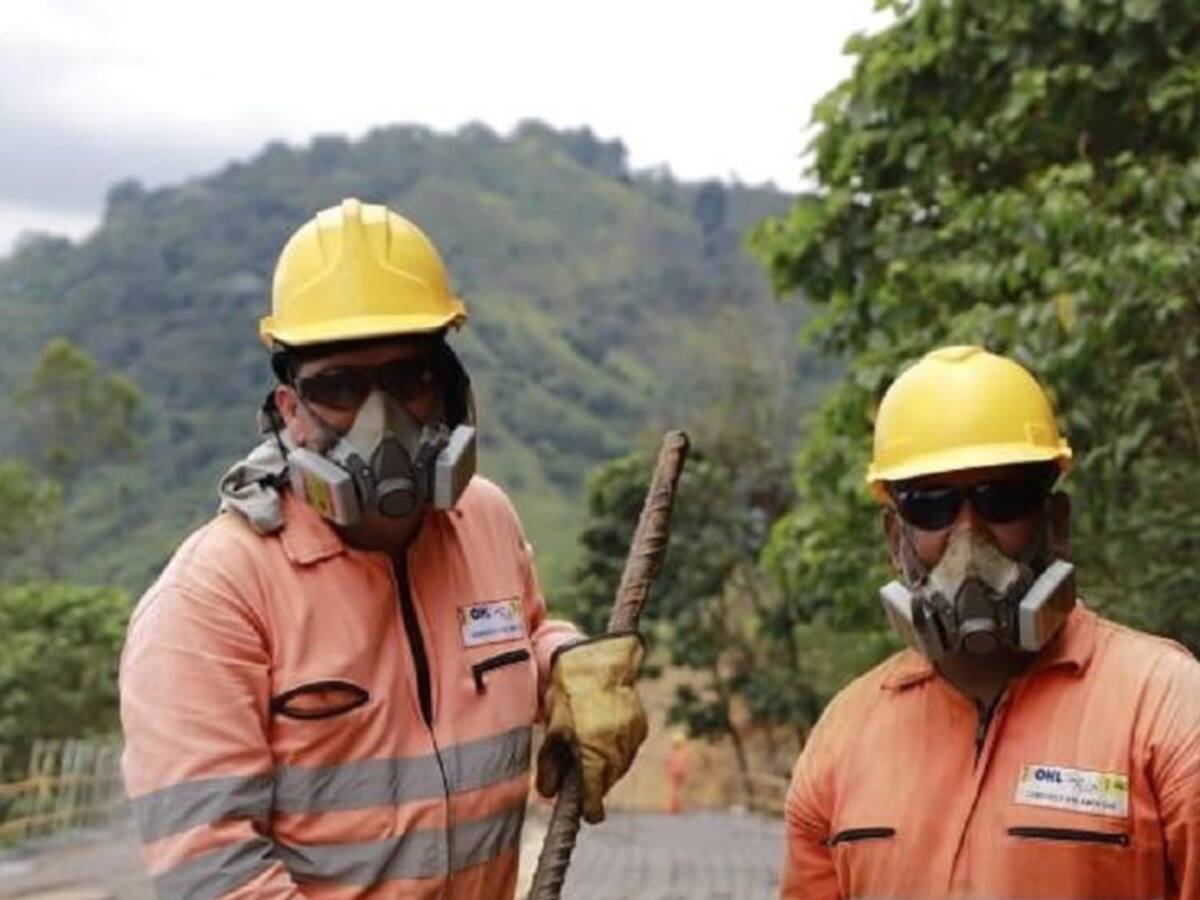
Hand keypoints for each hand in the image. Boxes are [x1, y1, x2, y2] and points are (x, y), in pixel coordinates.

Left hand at [535, 633, 647, 823]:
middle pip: (607, 784)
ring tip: (590, 744)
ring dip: (607, 766)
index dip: (589, 809)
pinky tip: (604, 731)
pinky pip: (628, 749)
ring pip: (619, 767)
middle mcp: (616, 752)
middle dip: (595, 783)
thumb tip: (548, 795)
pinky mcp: (641, 728)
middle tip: (579, 769)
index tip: (586, 813)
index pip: (595, 800)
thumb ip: (549, 767)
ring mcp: (632, 740)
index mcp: (592, 756)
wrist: (599, 662)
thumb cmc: (570, 695)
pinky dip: (617, 749)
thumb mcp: (553, 731)